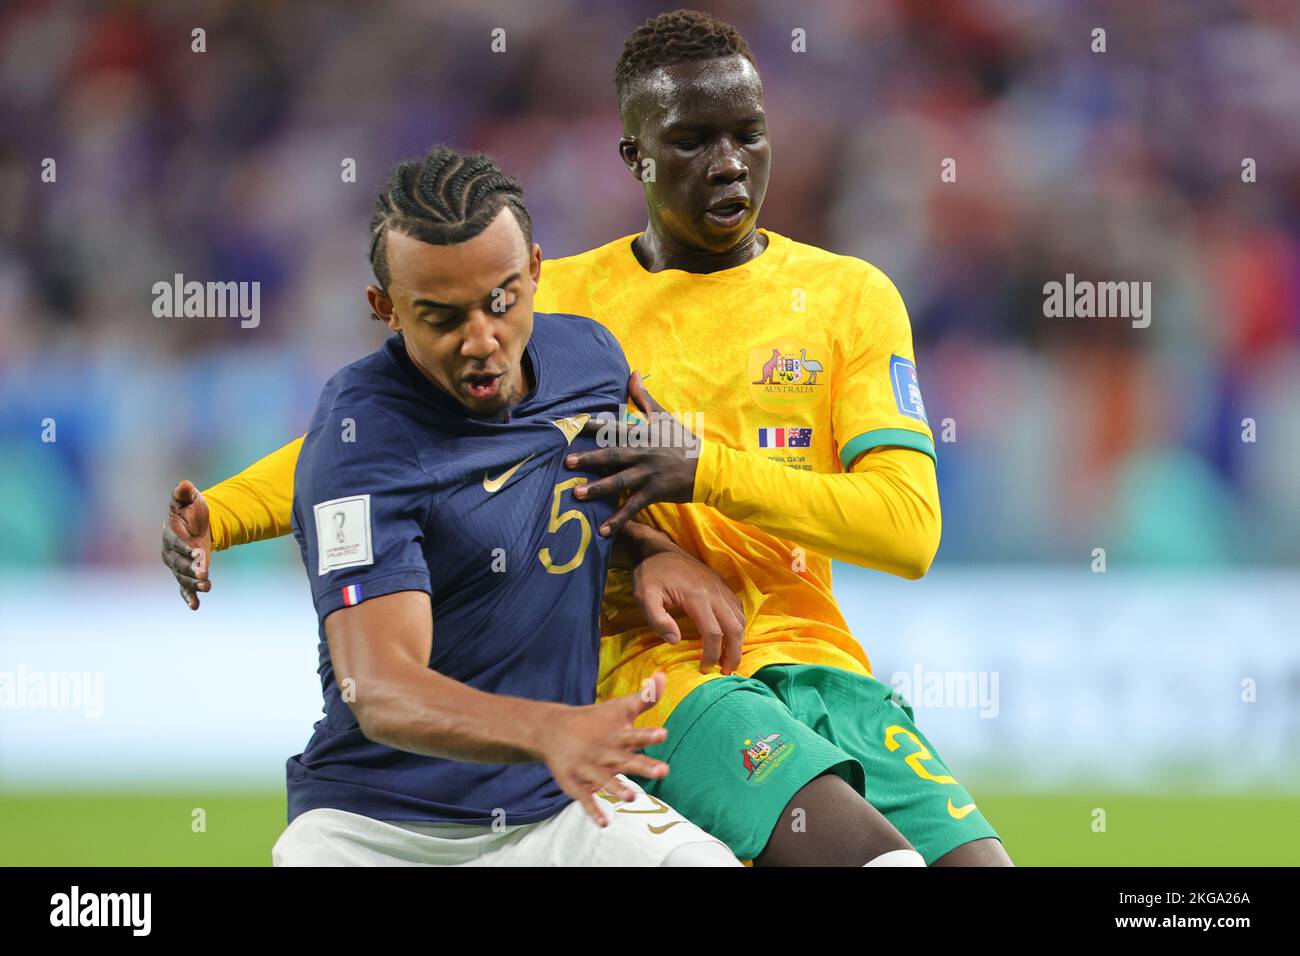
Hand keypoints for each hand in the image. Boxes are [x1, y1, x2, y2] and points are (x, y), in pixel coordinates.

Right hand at [161, 480, 212, 609]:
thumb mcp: (189, 499)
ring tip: (206, 586)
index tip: (197, 553)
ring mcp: (177, 565)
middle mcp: (170, 552)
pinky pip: (183, 588)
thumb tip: (184, 484)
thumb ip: (184, 493)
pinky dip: (188, 597)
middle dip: (190, 570)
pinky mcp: (185, 574)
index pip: (177, 543)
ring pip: (183, 577)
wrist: (194, 523)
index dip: (186, 549)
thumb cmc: (190, 509)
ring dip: (193, 584)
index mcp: (171, 534)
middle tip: (203, 575)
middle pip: (179, 564)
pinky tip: (194, 606)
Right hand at [539, 672, 669, 826]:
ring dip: (617, 789)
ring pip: (605, 780)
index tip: (664, 733)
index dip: (649, 735)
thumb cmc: (595, 720)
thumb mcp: (620, 708)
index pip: (636, 734)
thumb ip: (645, 697)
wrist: (552, 729)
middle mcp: (604, 751)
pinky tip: (604, 823)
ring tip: (632, 798)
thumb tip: (663, 675)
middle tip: (663, 771)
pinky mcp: (576, 783)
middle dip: (643, 766)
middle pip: (626, 760)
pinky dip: (593, 811)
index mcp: (617, 735)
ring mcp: (589, 768)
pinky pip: (585, 799)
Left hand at [567, 371, 698, 537]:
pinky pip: (632, 507)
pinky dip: (618, 519)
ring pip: (619, 481)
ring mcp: (648, 474)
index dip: (591, 425)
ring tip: (577, 494)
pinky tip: (603, 530)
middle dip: (588, 458)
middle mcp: (643, 452)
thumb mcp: (664, 416)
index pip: (613, 427)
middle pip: (612, 455)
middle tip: (566, 462)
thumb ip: (643, 397)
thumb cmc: (682, 440)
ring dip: (597, 488)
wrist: (707, 466)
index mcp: (642, 433)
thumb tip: (632, 373)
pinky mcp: (654, 492)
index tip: (571, 424)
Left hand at [633, 550, 744, 674]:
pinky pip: (738, 608)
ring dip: (738, 641)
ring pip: (740, 619)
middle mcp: (715, 593)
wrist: (660, 550)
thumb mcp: (644, 597)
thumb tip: (675, 641)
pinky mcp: (722, 586)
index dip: (712, 655)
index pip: (713, 632)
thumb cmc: (651, 575)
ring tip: (729, 659)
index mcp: (697, 597)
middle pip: (735, 628)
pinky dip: (738, 626)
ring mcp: (721, 588)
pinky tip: (730, 637)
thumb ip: (657, 619)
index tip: (705, 669)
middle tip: (727, 672)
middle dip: (733, 653)